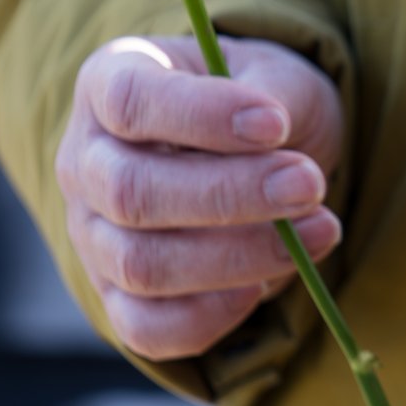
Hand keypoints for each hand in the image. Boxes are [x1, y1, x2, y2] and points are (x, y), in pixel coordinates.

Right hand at [57, 35, 345, 359]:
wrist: (254, 158)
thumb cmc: (258, 107)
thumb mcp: (275, 76)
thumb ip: (274, 93)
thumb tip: (275, 127)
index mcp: (107, 85)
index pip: (128, 101)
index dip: (200, 114)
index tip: (275, 123)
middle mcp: (85, 164)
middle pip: (131, 192)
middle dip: (230, 195)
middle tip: (309, 185)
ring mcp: (93, 237)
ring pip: (142, 265)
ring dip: (238, 256)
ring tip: (319, 230)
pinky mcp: (118, 298)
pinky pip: (147, 329)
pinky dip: (210, 316)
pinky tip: (266, 284)